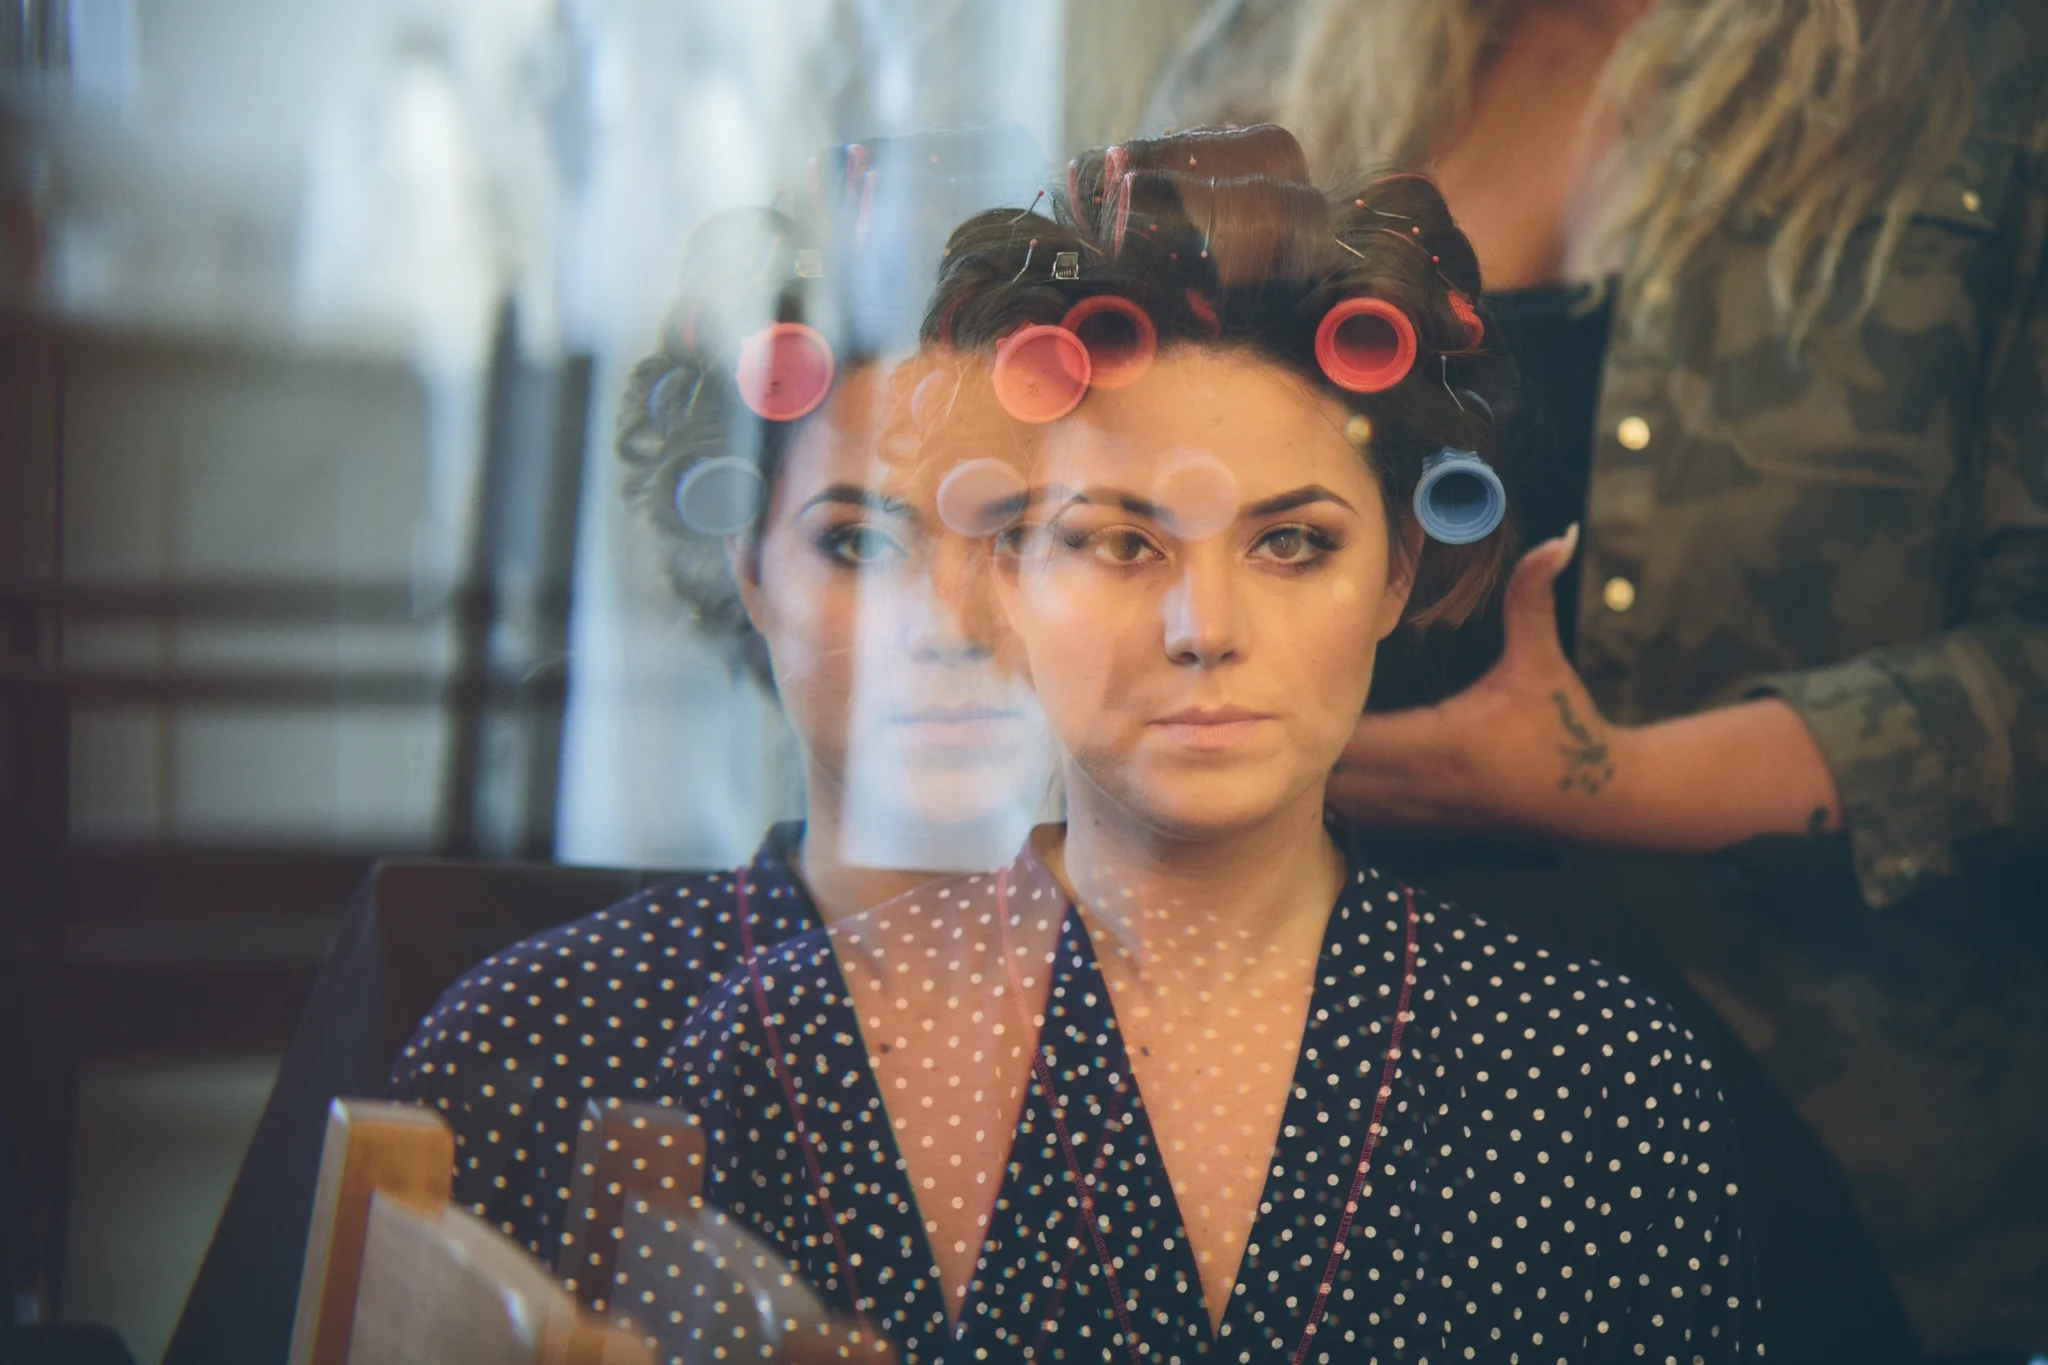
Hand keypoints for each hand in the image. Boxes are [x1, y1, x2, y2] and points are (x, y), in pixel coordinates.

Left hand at [1330, 526, 1630, 839]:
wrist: (1594, 800)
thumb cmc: (1565, 727)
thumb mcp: (1543, 661)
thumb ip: (1534, 598)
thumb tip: (1556, 538)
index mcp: (1442, 744)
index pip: (1358, 736)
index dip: (1325, 709)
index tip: (1304, 677)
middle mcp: (1422, 785)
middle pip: (1335, 772)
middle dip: (1308, 736)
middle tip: (1289, 698)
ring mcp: (1418, 813)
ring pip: (1342, 802)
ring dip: (1320, 768)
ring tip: (1299, 727)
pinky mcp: (1421, 827)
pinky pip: (1360, 816)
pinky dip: (1340, 793)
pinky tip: (1330, 762)